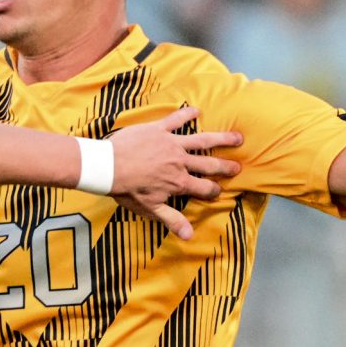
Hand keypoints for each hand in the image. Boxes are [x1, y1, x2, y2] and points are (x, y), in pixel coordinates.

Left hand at [107, 105, 242, 238]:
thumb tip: (190, 236)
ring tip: (237, 137)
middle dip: (225, 167)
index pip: (203, 188)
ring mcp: (171, 143)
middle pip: (209, 165)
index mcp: (178, 182)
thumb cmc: (126, 189)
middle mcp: (180, 162)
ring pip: (202, 140)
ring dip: (221, 139)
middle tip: (238, 167)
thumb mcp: (149, 208)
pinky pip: (177, 119)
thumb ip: (172, 220)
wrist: (107, 166)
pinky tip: (197, 110)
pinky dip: (187, 114)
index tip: (219, 191)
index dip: (213, 191)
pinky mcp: (159, 129)